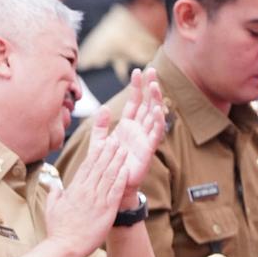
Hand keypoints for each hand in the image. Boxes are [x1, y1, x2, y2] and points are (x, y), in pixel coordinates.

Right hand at [45, 111, 129, 256]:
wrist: (65, 246)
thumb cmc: (58, 229)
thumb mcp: (52, 207)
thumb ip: (55, 193)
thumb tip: (54, 185)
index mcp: (74, 189)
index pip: (86, 166)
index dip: (96, 153)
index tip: (102, 143)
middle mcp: (86, 191)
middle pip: (99, 167)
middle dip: (109, 152)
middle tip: (117, 139)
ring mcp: (97, 200)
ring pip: (108, 176)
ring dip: (117, 162)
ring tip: (124, 150)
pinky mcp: (106, 210)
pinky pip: (115, 191)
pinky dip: (120, 179)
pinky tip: (126, 170)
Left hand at [110, 68, 165, 207]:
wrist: (113, 185)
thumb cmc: (108, 165)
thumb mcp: (99, 143)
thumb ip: (100, 126)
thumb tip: (103, 108)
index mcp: (127, 126)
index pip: (134, 102)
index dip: (137, 87)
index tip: (138, 71)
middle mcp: (139, 130)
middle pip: (147, 104)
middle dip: (150, 88)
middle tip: (152, 71)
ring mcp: (145, 138)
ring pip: (153, 115)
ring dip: (155, 100)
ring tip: (155, 85)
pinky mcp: (148, 149)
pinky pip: (156, 133)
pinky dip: (158, 121)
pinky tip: (158, 109)